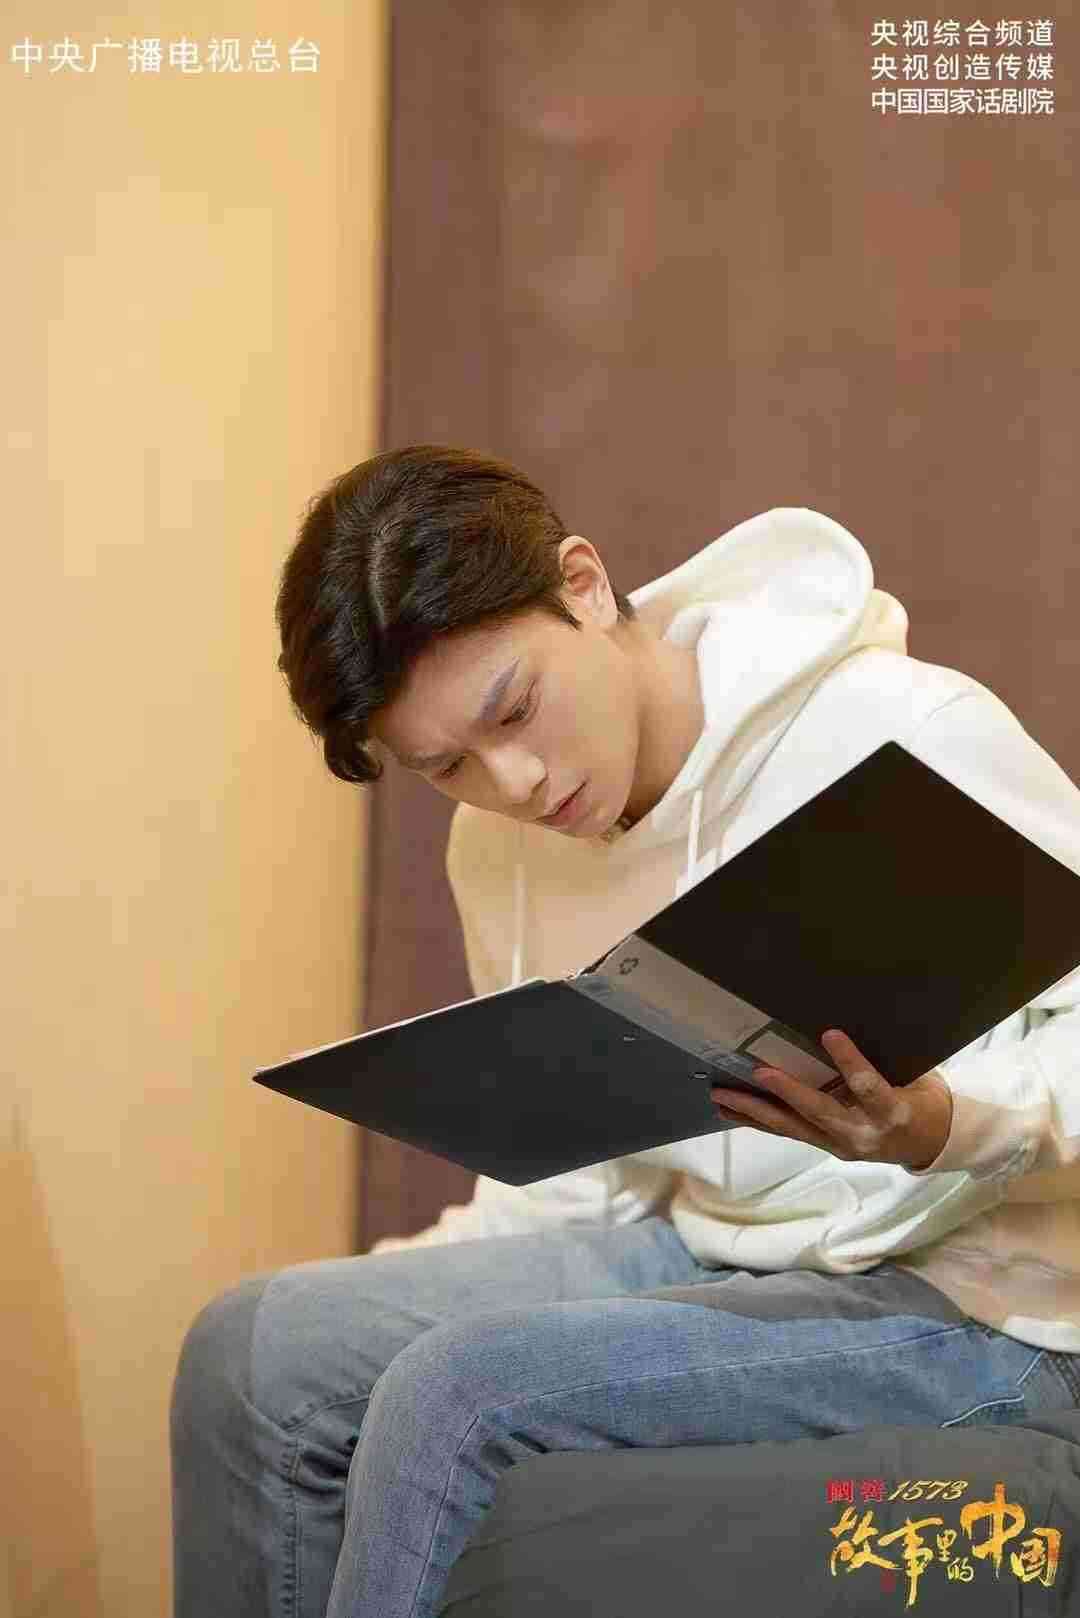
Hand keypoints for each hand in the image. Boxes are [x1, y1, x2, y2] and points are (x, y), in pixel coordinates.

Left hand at [709, 1029, 953, 1171]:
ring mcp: (840, 1144)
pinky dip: (758, 1120)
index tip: (830, 1033)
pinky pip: (788, 1132)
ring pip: (792, 1127)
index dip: (849, 1062)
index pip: (868, 1086)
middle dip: (787, 1093)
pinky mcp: (825, 1146)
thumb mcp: (917, 1077)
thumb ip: (885, 1058)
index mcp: (892, 1111)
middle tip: (757, 1073)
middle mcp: (862, 1132)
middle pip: (819, 1112)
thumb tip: (845, 1022)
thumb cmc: (923, 1099)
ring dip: (755, 1111)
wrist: (928, 1144)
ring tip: (722, 1096)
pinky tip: (730, 1111)